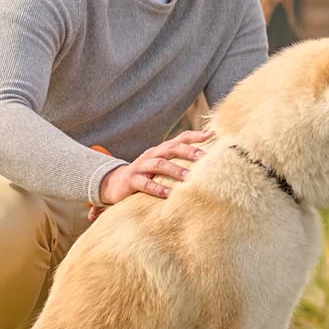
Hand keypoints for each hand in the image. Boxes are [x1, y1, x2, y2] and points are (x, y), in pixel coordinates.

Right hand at [97, 129, 212, 206]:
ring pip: (159, 164)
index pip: (180, 138)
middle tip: (204, 157)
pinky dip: (157, 188)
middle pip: (171, 148)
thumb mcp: (162, 167)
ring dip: (175, 170)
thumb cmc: (146, 175)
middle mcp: (152, 154)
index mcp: (161, 150)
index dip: (195, 135)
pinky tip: (168, 194)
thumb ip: (180, 163)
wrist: (115, 184)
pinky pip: (145, 183)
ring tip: (189, 178)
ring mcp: (141, 166)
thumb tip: (206, 163)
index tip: (212, 134)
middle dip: (188, 151)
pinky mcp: (132, 181)